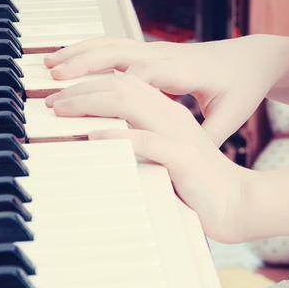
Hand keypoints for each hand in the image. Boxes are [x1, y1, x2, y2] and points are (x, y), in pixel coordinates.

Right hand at [44, 33, 288, 148]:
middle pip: (117, 55)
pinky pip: (114, 47)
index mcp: (185, 70)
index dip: (112, 88)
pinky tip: (66, 60)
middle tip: (54, 83)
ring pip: (110, 45)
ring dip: (78, 53)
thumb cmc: (242, 88)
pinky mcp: (152, 52)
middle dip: (84, 67)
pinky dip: (87, 50)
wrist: (253, 59)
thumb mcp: (232, 116)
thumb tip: (186, 158)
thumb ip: (209, 136)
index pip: (141, 76)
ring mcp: (157, 50)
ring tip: (49, 65)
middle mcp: (166, 55)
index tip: (87, 104)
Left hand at [46, 70, 258, 244]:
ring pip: (128, 104)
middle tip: (50, 100)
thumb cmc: (198, 184)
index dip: (89, 84)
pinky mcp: (182, 158)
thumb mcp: (163, 157)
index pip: (123, 84)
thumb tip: (99, 143)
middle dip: (80, 89)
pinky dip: (117, 136)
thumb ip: (137, 144)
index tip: (59, 96)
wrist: (238, 203)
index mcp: (167, 112)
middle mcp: (171, 116)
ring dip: (90, 104)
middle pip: (120, 87)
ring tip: (62, 111)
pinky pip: (145, 141)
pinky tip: (94, 137)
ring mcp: (177, 134)